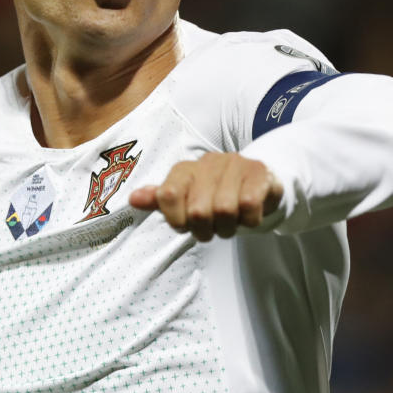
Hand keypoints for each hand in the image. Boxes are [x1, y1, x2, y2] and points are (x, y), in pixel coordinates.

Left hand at [129, 154, 281, 241]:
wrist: (258, 182)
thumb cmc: (215, 195)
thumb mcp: (185, 199)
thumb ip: (160, 200)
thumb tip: (133, 199)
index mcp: (184, 170)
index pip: (167, 195)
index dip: (176, 220)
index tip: (185, 226)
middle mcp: (208, 162)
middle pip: (198, 211)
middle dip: (205, 230)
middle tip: (212, 229)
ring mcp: (235, 164)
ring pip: (225, 210)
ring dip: (228, 228)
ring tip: (230, 223)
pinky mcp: (259, 172)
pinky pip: (250, 206)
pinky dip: (249, 220)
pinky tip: (248, 216)